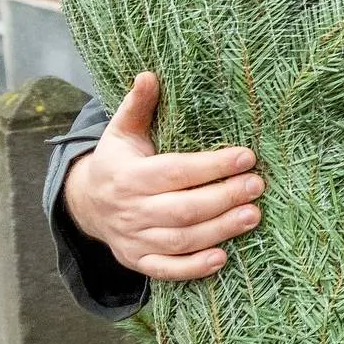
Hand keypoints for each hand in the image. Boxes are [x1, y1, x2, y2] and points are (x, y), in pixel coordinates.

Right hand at [61, 72, 262, 280]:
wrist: (86, 204)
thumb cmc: (118, 163)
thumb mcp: (122, 133)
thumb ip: (138, 106)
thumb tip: (149, 74)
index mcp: (129, 175)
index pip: (175, 171)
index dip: (211, 166)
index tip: (247, 157)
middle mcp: (131, 209)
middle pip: (182, 208)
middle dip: (223, 198)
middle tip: (257, 186)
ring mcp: (134, 238)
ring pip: (179, 240)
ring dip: (219, 230)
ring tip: (253, 215)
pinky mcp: (138, 260)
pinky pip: (166, 269)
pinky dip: (193, 268)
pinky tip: (222, 258)